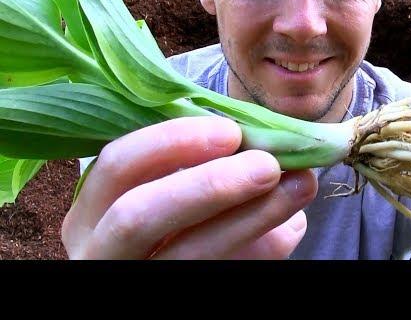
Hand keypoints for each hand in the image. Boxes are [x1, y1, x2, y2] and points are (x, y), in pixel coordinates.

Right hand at [62, 116, 317, 258]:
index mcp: (94, 206)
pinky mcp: (170, 295)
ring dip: (252, 216)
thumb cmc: (176, 209)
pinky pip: (224, 273)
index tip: (230, 130)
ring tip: (300, 186)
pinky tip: (287, 227)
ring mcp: (137, 276)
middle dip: (209, 185)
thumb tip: (272, 142)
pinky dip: (261, 249)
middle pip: (138, 216)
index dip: (172, 142)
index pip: (118, 165)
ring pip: (187, 254)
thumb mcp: (169, 183)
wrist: (174, 259)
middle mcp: (101, 248)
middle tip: (268, 164)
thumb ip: (204, 160)